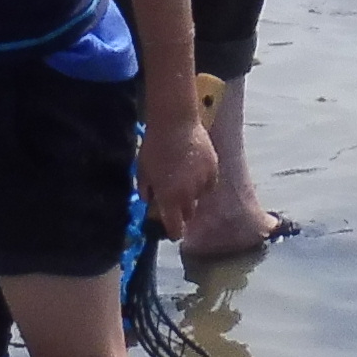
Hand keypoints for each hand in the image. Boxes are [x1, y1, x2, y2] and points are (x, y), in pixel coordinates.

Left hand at [142, 115, 215, 236]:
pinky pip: (209, 184)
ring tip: (184, 178)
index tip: (171, 231)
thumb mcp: (142, 171)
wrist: (175, 123)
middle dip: (180, 212)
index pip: (175, 229)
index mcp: (169, 199)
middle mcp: (188, 196)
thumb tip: (149, 201)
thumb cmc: (154, 147)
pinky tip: (195, 170)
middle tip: (173, 199)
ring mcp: (203, 183)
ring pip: (199, 198)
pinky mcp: (214, 169)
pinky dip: (203, 182)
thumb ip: (145, 191)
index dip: (173, 233)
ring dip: (191, 195)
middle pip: (188, 215)